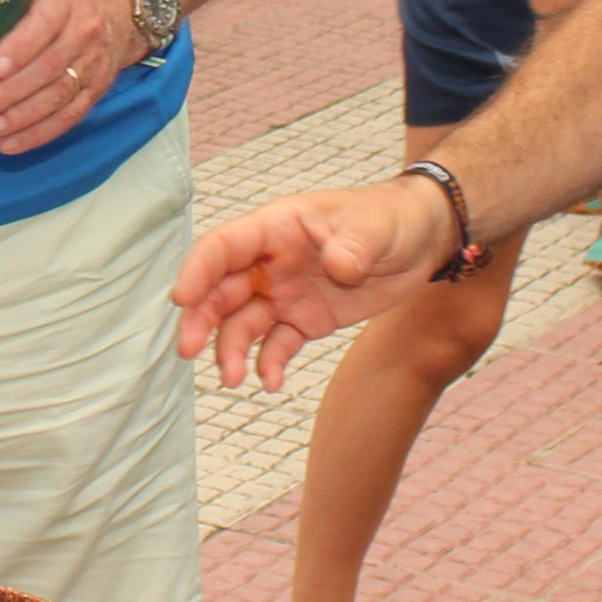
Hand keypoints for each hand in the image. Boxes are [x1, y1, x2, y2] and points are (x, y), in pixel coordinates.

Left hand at [0, 0, 145, 155]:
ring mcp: (94, 61)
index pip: (45, 22)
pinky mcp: (97, 87)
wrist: (120, 3)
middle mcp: (85, 30)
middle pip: (49, 66)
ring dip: (23, 117)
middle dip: (12, 92)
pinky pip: (71, 115)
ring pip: (60, 95)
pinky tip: (12, 143)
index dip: (20, 46)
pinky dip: (41, 134)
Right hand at [170, 176, 450, 389]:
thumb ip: (354, 245)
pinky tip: (271, 382)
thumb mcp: (375, 227)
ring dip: (230, 350)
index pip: (224, 246)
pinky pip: (278, 344)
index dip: (198, 270)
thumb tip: (338, 267)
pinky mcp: (305, 319)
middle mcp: (270, 261)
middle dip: (201, 320)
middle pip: (221, 290)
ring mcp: (285, 293)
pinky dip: (269, 363)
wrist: (420, 241)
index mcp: (277, 228)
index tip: (181, 298)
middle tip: (189, 351)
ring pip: (243, 323)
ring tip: (234, 379)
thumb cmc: (391, 218)